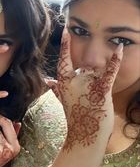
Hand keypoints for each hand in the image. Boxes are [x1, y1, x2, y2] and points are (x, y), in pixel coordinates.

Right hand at [47, 28, 122, 150]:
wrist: (85, 136)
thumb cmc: (75, 119)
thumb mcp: (63, 102)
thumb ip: (56, 89)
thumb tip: (47, 81)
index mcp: (64, 82)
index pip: (63, 60)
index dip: (65, 45)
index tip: (66, 30)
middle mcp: (75, 80)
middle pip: (86, 67)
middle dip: (91, 77)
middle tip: (89, 97)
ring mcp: (88, 84)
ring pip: (97, 71)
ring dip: (100, 80)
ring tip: (95, 99)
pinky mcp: (102, 90)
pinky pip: (109, 72)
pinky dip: (115, 60)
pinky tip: (119, 48)